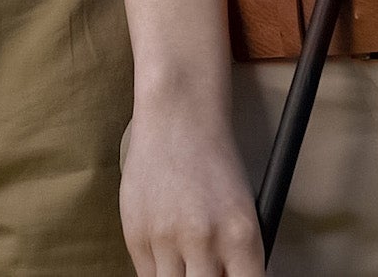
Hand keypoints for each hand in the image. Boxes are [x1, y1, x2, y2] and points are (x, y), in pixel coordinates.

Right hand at [120, 104, 265, 276]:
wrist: (177, 116)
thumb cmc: (214, 160)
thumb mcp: (242, 209)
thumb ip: (235, 256)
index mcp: (241, 235)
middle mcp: (204, 240)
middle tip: (206, 269)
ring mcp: (166, 238)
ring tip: (187, 259)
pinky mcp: (135, 234)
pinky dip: (159, 271)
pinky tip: (167, 250)